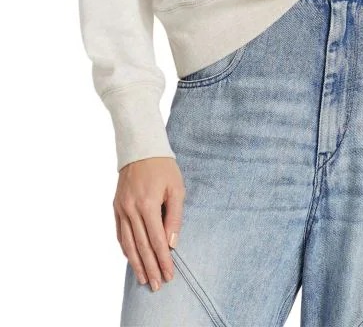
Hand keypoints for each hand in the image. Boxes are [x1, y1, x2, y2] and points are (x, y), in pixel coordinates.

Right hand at [113, 157, 185, 291]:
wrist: (140, 148)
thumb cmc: (163, 167)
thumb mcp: (176, 188)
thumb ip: (174, 216)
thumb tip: (172, 243)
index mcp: (148, 204)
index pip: (156, 240)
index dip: (163, 260)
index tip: (169, 275)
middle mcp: (131, 209)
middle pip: (141, 246)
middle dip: (150, 268)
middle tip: (157, 285)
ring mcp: (121, 208)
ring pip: (127, 243)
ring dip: (135, 263)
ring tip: (143, 279)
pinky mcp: (116, 206)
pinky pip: (120, 233)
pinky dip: (126, 248)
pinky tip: (132, 258)